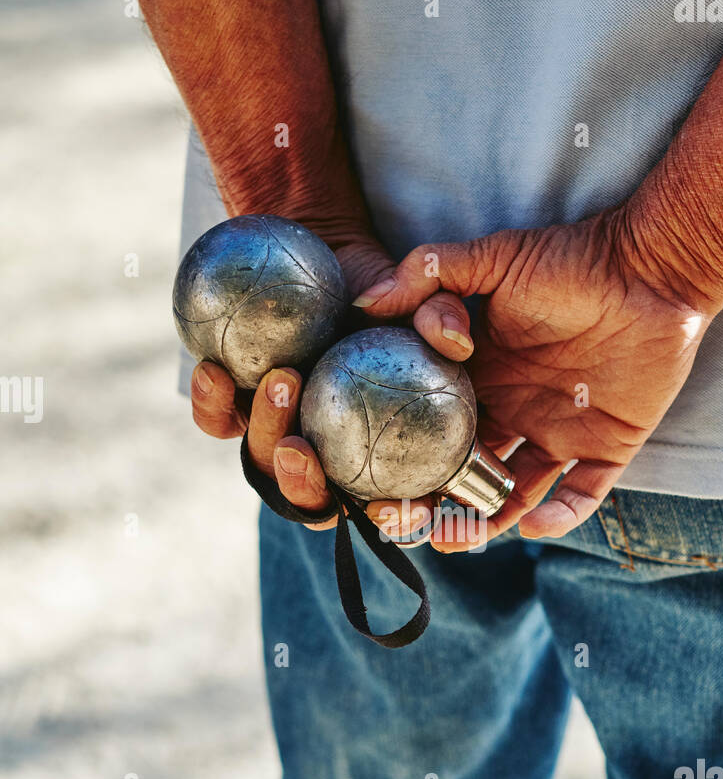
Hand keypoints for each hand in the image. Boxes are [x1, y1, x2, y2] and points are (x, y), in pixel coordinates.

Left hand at [190, 228, 474, 531]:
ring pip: (265, 463)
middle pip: (317, 503)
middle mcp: (333, 459)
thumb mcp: (428, 298)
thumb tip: (454, 338)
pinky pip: (219, 420)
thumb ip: (444, 316)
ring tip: (280, 383)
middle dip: (306, 492)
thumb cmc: (390, 288)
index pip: (397, 507)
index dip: (397, 520)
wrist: (331, 258)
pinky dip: (212, 402)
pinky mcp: (239, 407)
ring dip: (266, 434)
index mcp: (386, 457)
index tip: (391, 508)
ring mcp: (284, 435)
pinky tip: (213, 370)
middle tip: (300, 451)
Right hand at [356, 208, 719, 547]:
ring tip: (458, 538)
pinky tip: (535, 522)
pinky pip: (581, 495)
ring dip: (485, 522)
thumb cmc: (573, 259)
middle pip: (464, 472)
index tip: (375, 479)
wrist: (651, 268)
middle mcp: (514, 411)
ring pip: (513, 495)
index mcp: (481, 376)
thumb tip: (366, 302)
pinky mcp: (607, 448)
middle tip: (406, 523)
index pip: (433, 427)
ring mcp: (559, 434)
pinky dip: (561, 516)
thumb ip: (430, 274)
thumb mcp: (494, 259)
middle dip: (434, 503)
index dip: (406, 455)